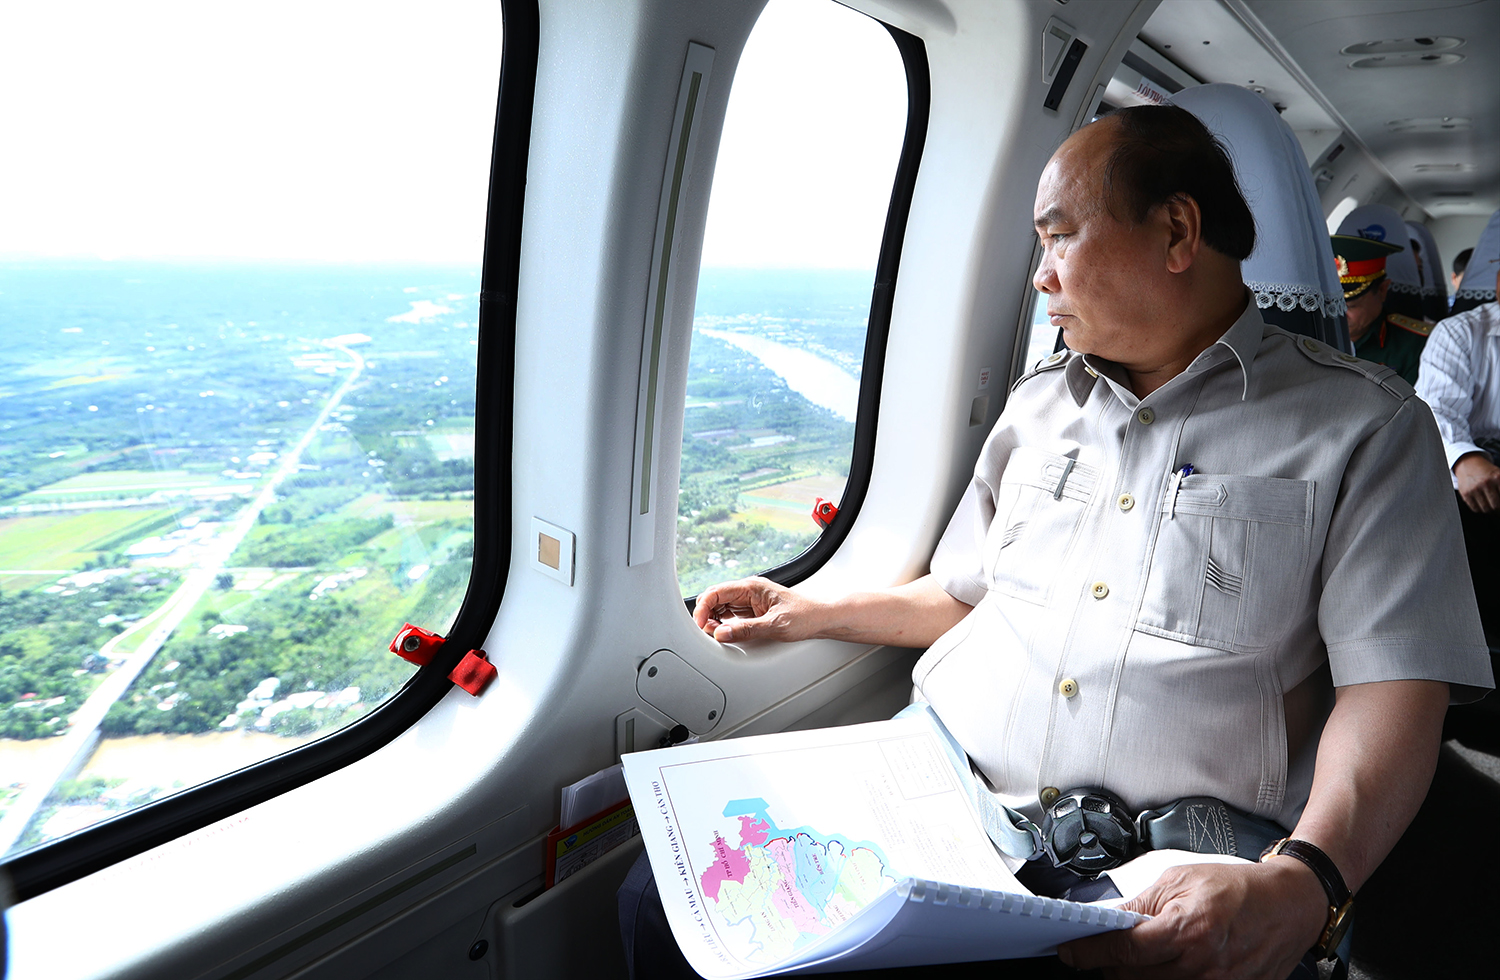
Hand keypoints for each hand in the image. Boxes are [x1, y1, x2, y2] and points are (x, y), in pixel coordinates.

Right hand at [693, 576, 826, 643]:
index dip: (702, 608)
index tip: (700, 625)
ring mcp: (750, 600)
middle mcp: (749, 590)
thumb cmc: (805, 616)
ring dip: (714, 619)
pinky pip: (731, 614)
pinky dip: (724, 623)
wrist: (822, 618)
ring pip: (721, 606)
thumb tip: (721, 633)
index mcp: (752, 586)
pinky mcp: (753, 610)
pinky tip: (726, 632)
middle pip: (715, 598)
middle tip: (708, 632)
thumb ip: (746, 630)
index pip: (716, 592)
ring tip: (717, 634)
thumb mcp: (774, 626)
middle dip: (705, 614)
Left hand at [1056, 860, 1325, 978]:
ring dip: (1135, 976)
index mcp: (1188, 931)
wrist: (1289, 904)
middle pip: (1132, 978)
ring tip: (1137, 957)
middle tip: (1103, 948)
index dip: (1089, 952)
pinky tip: (1164, 968)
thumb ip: (1140, 905)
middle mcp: (1203, 967)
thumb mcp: (1179, 880)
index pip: (1123, 950)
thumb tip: (1105, 920)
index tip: (1070, 952)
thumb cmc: (1237, 887)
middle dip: (1110, 964)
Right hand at [1456, 452, 1499, 512]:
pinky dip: (1480, 510)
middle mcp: (1486, 483)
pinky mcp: (1466, 493)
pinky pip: (1475, 509)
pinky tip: (1482, 505)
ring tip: (1491, 508)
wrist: (1469, 464)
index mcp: (1498, 478)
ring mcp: (1475, 488)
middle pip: (1496, 506)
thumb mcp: (1499, 476)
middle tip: (1498, 508)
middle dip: (1498, 509)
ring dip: (1490, 511)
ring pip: (1486, 509)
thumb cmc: (1487, 472)